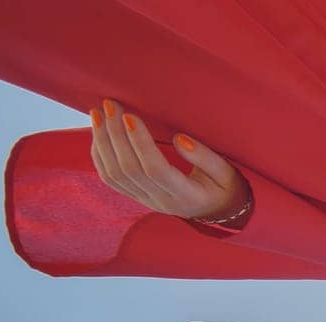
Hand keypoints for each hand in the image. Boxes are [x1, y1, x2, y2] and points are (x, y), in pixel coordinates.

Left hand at [90, 98, 246, 219]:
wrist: (218, 212)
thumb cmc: (225, 188)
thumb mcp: (227, 174)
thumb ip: (207, 158)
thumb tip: (179, 138)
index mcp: (187, 196)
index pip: (156, 170)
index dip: (140, 143)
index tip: (131, 116)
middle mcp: (162, 201)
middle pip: (129, 169)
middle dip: (115, 135)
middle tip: (110, 105)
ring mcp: (146, 201)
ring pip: (114, 174)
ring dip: (103, 142)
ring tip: (98, 114)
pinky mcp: (136, 197)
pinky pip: (110, 179)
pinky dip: (100, 155)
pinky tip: (99, 134)